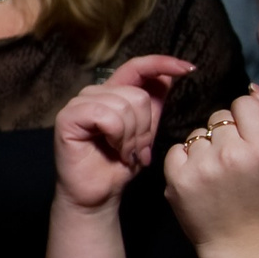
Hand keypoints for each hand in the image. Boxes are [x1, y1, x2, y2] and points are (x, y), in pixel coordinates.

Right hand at [55, 55, 196, 211]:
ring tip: (125, 153)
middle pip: (137, 94)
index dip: (163, 63)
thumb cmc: (118, 166)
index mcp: (111, 93)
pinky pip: (107, 117)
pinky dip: (117, 137)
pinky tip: (114, 150)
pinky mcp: (68, 118)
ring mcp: (78, 104)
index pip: (137, 67)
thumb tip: (170, 76)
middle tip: (138, 150)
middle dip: (145, 127)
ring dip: (131, 137)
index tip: (190, 69)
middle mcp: (93, 93)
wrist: (98, 194)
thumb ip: (154, 105)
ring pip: (124, 106)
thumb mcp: (145, 132)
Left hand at [166, 86, 258, 252]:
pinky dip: (184, 160)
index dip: (244, 117)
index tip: (246, 136)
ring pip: (197, 133)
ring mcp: (201, 166)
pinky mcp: (177, 178)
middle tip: (231, 159)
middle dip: (224, 132)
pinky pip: (176, 149)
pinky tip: (198, 178)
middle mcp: (231, 154)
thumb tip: (253, 88)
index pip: (244, 103)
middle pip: (219, 117)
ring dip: (203, 147)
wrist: (237, 240)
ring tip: (215, 172)